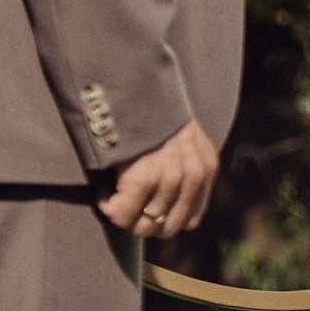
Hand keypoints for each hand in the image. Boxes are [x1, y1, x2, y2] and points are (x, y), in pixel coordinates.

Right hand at [98, 117, 218, 239]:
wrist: (131, 82)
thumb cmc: (148, 111)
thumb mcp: (182, 137)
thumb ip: (184, 167)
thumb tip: (165, 209)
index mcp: (205, 166)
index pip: (189, 220)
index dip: (162, 217)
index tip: (143, 203)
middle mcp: (193, 175)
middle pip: (166, 228)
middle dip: (141, 220)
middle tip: (124, 202)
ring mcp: (170, 178)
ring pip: (142, 227)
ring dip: (122, 213)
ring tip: (112, 192)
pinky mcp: (144, 178)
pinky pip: (120, 215)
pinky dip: (107, 205)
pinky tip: (103, 189)